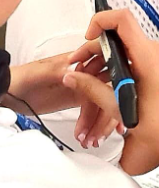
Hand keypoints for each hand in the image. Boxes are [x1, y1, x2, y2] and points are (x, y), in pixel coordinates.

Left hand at [6, 51, 120, 147]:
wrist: (10, 93)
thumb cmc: (23, 77)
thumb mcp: (41, 72)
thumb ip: (60, 70)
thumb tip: (79, 69)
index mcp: (79, 59)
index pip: (103, 68)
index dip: (109, 83)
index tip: (109, 101)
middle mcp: (84, 72)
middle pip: (105, 87)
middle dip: (107, 107)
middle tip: (103, 126)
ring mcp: (82, 86)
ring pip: (100, 101)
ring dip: (99, 120)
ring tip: (90, 137)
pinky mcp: (78, 99)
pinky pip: (91, 110)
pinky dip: (91, 124)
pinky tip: (86, 134)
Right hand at [64, 9, 158, 187]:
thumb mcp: (119, 106)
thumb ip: (92, 89)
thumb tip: (73, 76)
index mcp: (149, 55)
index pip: (123, 20)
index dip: (101, 21)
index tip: (88, 37)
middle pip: (122, 37)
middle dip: (96, 50)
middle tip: (78, 68)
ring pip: (129, 48)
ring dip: (108, 59)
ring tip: (89, 79)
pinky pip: (140, 57)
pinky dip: (122, 65)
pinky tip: (109, 82)